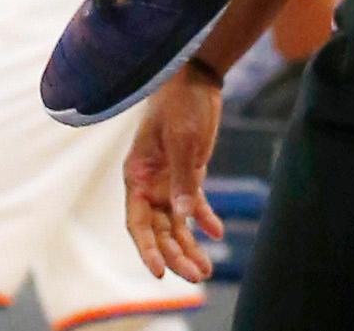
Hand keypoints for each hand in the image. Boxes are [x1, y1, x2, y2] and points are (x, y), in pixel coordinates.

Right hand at [121, 61, 225, 287]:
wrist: (196, 78)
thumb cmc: (180, 103)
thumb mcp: (181, 139)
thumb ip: (182, 178)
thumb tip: (184, 217)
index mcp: (137, 174)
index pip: (137, 221)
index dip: (146, 249)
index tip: (159, 272)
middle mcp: (149, 183)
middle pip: (158, 230)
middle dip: (175, 255)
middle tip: (197, 275)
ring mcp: (168, 181)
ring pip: (176, 225)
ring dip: (189, 246)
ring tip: (206, 270)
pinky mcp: (188, 175)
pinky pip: (194, 207)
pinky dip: (204, 220)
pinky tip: (216, 233)